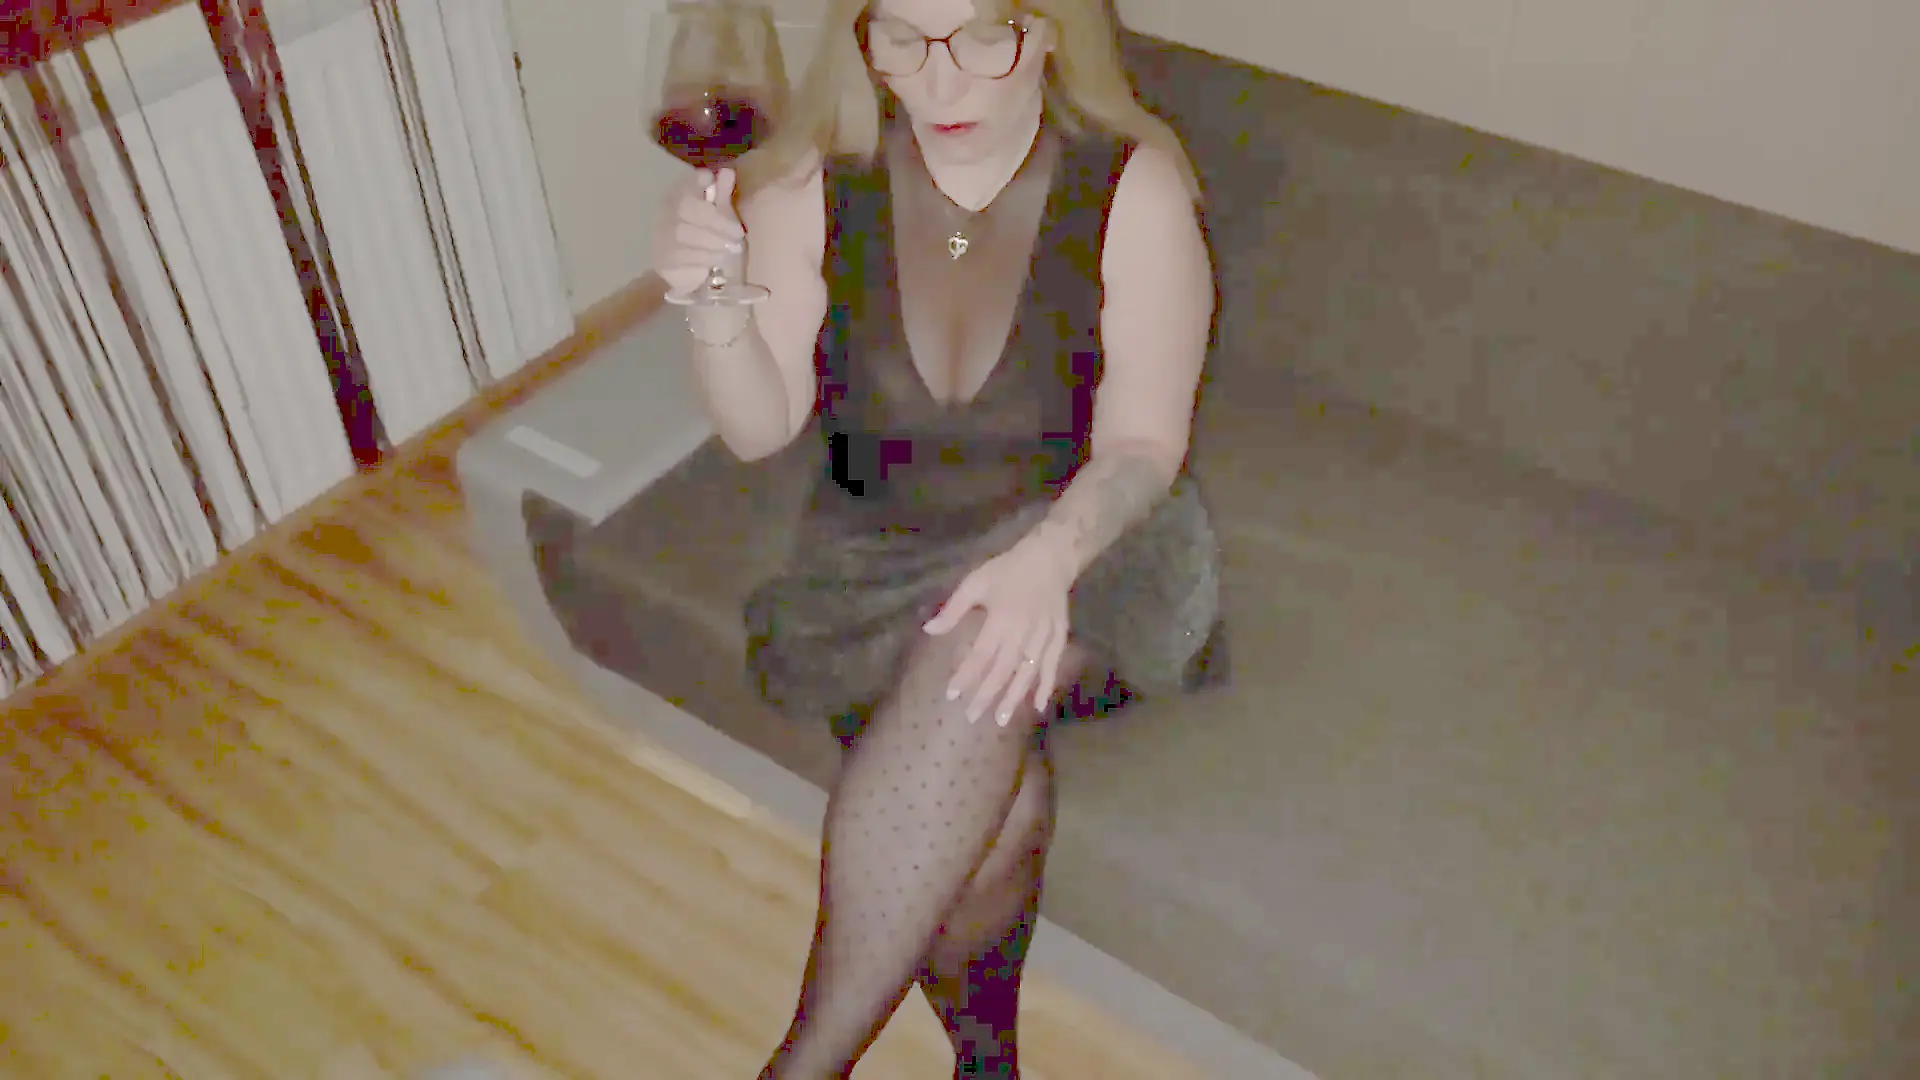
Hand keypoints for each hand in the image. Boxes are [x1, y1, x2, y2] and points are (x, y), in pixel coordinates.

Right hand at [652, 167, 745, 294]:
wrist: (689, 273)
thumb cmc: (709, 238)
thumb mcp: (719, 214)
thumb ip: (722, 193)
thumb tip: (727, 170)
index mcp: (678, 196)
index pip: (685, 182)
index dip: (697, 180)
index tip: (710, 180)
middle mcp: (665, 213)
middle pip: (686, 208)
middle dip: (717, 221)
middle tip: (738, 234)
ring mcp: (661, 236)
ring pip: (685, 233)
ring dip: (714, 241)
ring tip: (732, 249)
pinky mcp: (663, 260)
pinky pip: (682, 255)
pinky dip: (704, 258)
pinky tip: (717, 262)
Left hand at [923, 537, 1075, 725]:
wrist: (1050, 557)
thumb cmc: (1008, 569)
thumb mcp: (976, 582)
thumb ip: (953, 609)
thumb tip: (929, 630)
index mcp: (1001, 619)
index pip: (980, 655)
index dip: (966, 676)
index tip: (951, 695)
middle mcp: (1023, 633)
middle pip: (1002, 670)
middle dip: (986, 695)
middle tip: (972, 718)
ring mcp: (1043, 637)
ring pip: (1026, 673)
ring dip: (1013, 698)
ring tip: (1000, 719)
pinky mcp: (1058, 637)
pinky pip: (1052, 666)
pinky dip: (1045, 686)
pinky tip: (1037, 706)